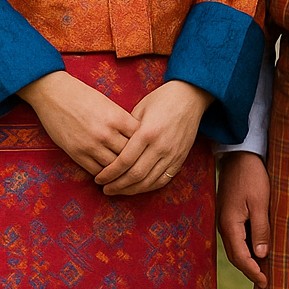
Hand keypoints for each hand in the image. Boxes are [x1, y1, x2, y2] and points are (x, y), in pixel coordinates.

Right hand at [18, 70, 138, 175]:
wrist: (54, 93)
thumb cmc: (83, 96)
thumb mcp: (108, 104)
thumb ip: (122, 121)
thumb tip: (136, 138)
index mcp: (117, 118)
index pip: (140, 139)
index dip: (143, 146)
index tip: (144, 150)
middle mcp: (106, 133)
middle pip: (129, 156)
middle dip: (134, 161)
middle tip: (138, 167)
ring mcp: (91, 145)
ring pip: (114, 167)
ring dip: (119, 172)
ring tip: (123, 175)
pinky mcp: (77, 153)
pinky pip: (96, 171)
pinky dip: (104, 175)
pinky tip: (107, 175)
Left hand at [95, 80, 213, 196]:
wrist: (189, 97)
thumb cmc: (161, 100)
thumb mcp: (139, 110)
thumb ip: (126, 131)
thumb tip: (110, 149)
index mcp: (147, 132)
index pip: (124, 161)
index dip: (109, 174)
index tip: (98, 178)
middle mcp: (161, 146)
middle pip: (135, 175)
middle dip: (117, 185)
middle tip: (105, 188)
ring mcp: (172, 155)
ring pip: (149, 182)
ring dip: (131, 190)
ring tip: (118, 190)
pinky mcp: (180, 159)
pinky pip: (163, 180)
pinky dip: (148, 187)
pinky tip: (136, 187)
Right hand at [217, 152, 269, 288]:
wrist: (239, 155)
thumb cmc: (252, 176)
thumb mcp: (261, 203)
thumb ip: (261, 230)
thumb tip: (261, 255)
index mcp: (230, 224)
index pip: (240, 257)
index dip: (253, 272)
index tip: (265, 283)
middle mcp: (223, 225)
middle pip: (235, 256)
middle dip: (249, 270)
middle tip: (264, 282)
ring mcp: (224, 219)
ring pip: (235, 247)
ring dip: (247, 260)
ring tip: (262, 270)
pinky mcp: (228, 214)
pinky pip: (236, 237)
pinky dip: (246, 247)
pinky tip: (257, 249)